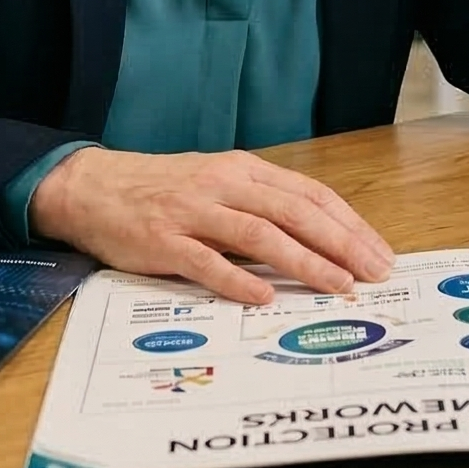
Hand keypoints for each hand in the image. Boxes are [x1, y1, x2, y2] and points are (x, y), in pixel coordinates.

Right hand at [30, 147, 395, 305]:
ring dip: (304, 261)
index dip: (348, 224)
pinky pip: (206, 262)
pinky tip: (264, 298)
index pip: (310, 194)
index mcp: (242, 170)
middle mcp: (222, 185)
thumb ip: (260, 206)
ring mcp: (192, 212)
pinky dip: (238, 281)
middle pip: (295, 212)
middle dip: (341, 244)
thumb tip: (317, 240)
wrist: (90, 187)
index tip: (378, 252)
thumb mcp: (216, 183)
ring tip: (337, 285)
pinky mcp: (162, 241)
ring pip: (260, 235)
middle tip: (372, 273)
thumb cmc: (160, 190)